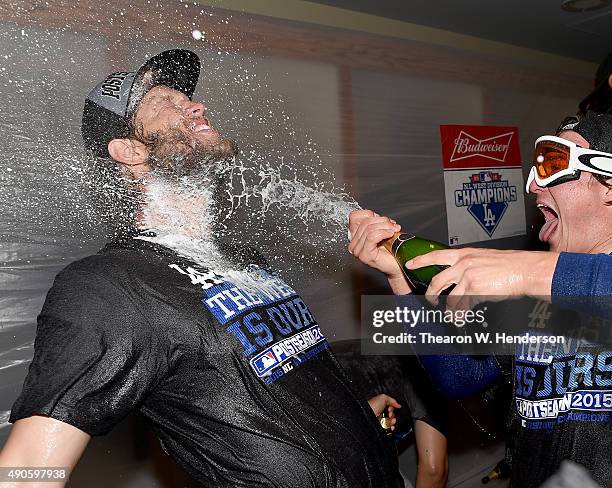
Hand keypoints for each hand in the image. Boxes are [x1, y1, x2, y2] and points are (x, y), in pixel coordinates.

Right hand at [348, 210, 410, 293]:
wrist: (399, 265)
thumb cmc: (392, 249)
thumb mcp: (381, 229)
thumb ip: (374, 221)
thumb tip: (373, 214)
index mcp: (355, 236)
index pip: (354, 216)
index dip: (369, 214)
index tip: (381, 219)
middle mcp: (354, 244)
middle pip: (365, 222)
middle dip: (382, 221)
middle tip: (393, 225)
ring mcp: (358, 251)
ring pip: (369, 229)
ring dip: (385, 227)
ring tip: (394, 230)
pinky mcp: (365, 255)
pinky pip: (372, 237)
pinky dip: (383, 233)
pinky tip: (390, 234)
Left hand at [367, 394, 400, 429]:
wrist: (367, 415)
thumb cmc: (372, 405)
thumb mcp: (383, 397)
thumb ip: (392, 400)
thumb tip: (398, 405)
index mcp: (381, 406)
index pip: (391, 409)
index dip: (392, 409)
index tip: (390, 408)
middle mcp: (381, 413)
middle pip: (392, 416)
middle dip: (393, 415)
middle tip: (389, 414)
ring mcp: (381, 421)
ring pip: (391, 423)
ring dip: (393, 422)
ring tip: (391, 420)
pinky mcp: (381, 427)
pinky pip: (388, 429)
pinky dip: (391, 428)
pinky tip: (391, 426)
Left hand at [406, 248, 558, 309]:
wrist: (525, 270)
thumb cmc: (509, 265)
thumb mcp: (484, 258)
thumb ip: (469, 265)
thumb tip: (459, 278)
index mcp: (464, 254)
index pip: (436, 255)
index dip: (421, 260)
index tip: (410, 264)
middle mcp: (463, 264)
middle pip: (436, 281)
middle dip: (431, 294)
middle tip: (430, 300)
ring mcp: (468, 277)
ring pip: (448, 298)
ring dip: (449, 310)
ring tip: (452, 316)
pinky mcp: (475, 290)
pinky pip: (462, 306)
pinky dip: (461, 315)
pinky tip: (462, 318)